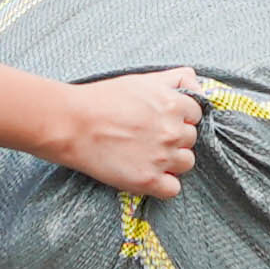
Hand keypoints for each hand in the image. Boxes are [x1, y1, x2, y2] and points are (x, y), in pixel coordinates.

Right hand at [49, 66, 203, 197]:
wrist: (72, 124)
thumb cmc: (102, 99)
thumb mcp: (142, 79)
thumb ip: (175, 79)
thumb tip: (197, 84)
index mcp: (174, 105)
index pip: (196, 115)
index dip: (179, 117)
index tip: (161, 120)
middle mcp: (172, 131)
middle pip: (190, 140)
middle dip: (174, 138)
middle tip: (149, 137)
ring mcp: (162, 157)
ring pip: (186, 163)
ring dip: (172, 161)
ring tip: (147, 155)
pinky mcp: (148, 180)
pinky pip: (173, 189)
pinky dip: (163, 184)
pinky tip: (147, 173)